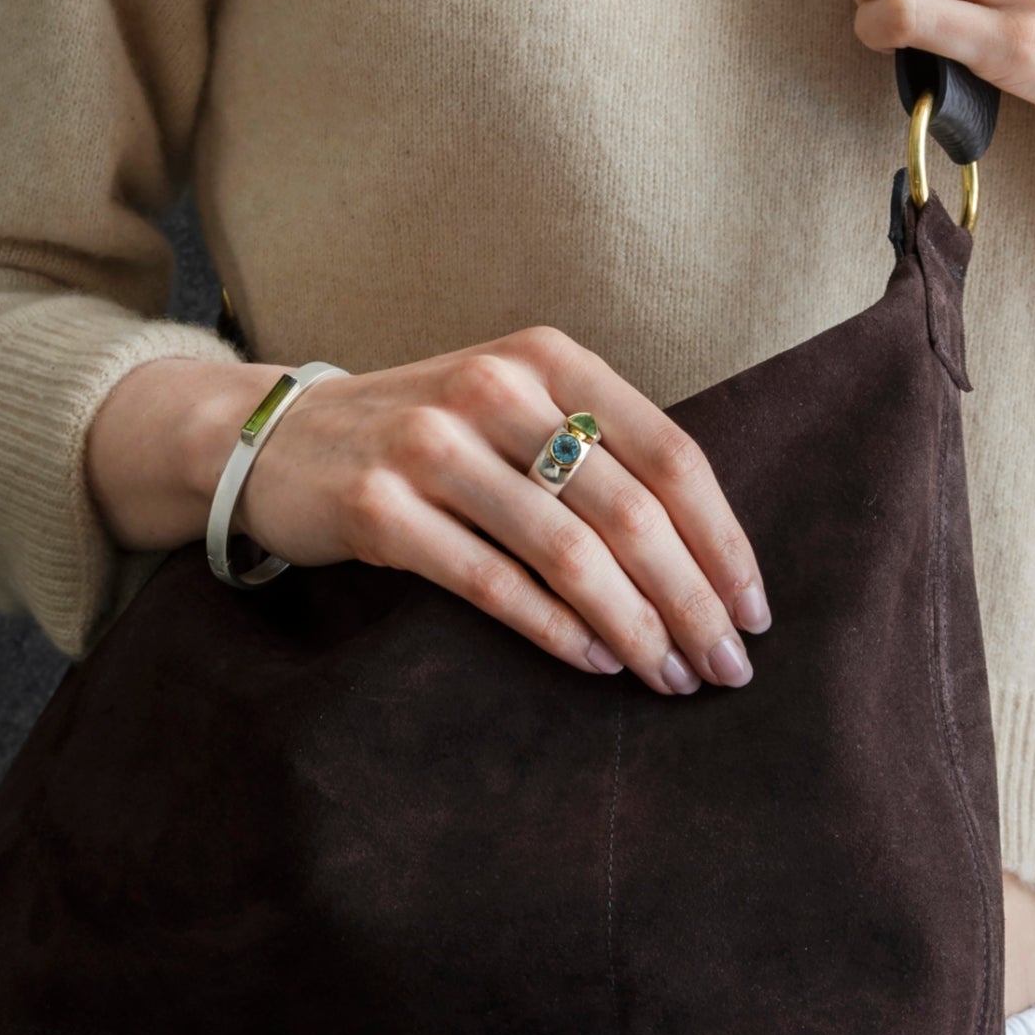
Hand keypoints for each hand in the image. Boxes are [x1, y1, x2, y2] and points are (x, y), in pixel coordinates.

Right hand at [213, 326, 769, 695]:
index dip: (724, 538)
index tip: (753, 611)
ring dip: (635, 627)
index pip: (670, 451)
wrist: (281, 438)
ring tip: (670, 677)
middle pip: (629, 508)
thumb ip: (598, 448)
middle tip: (725, 668)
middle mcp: (495, 386)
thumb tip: (706, 554)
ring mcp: (432, 444)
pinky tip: (595, 663)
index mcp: (548, 356)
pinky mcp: (380, 507)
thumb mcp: (515, 405)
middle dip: (692, 600)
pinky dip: (555, 631)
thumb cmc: (427, 431)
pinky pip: (491, 583)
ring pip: (568, 551)